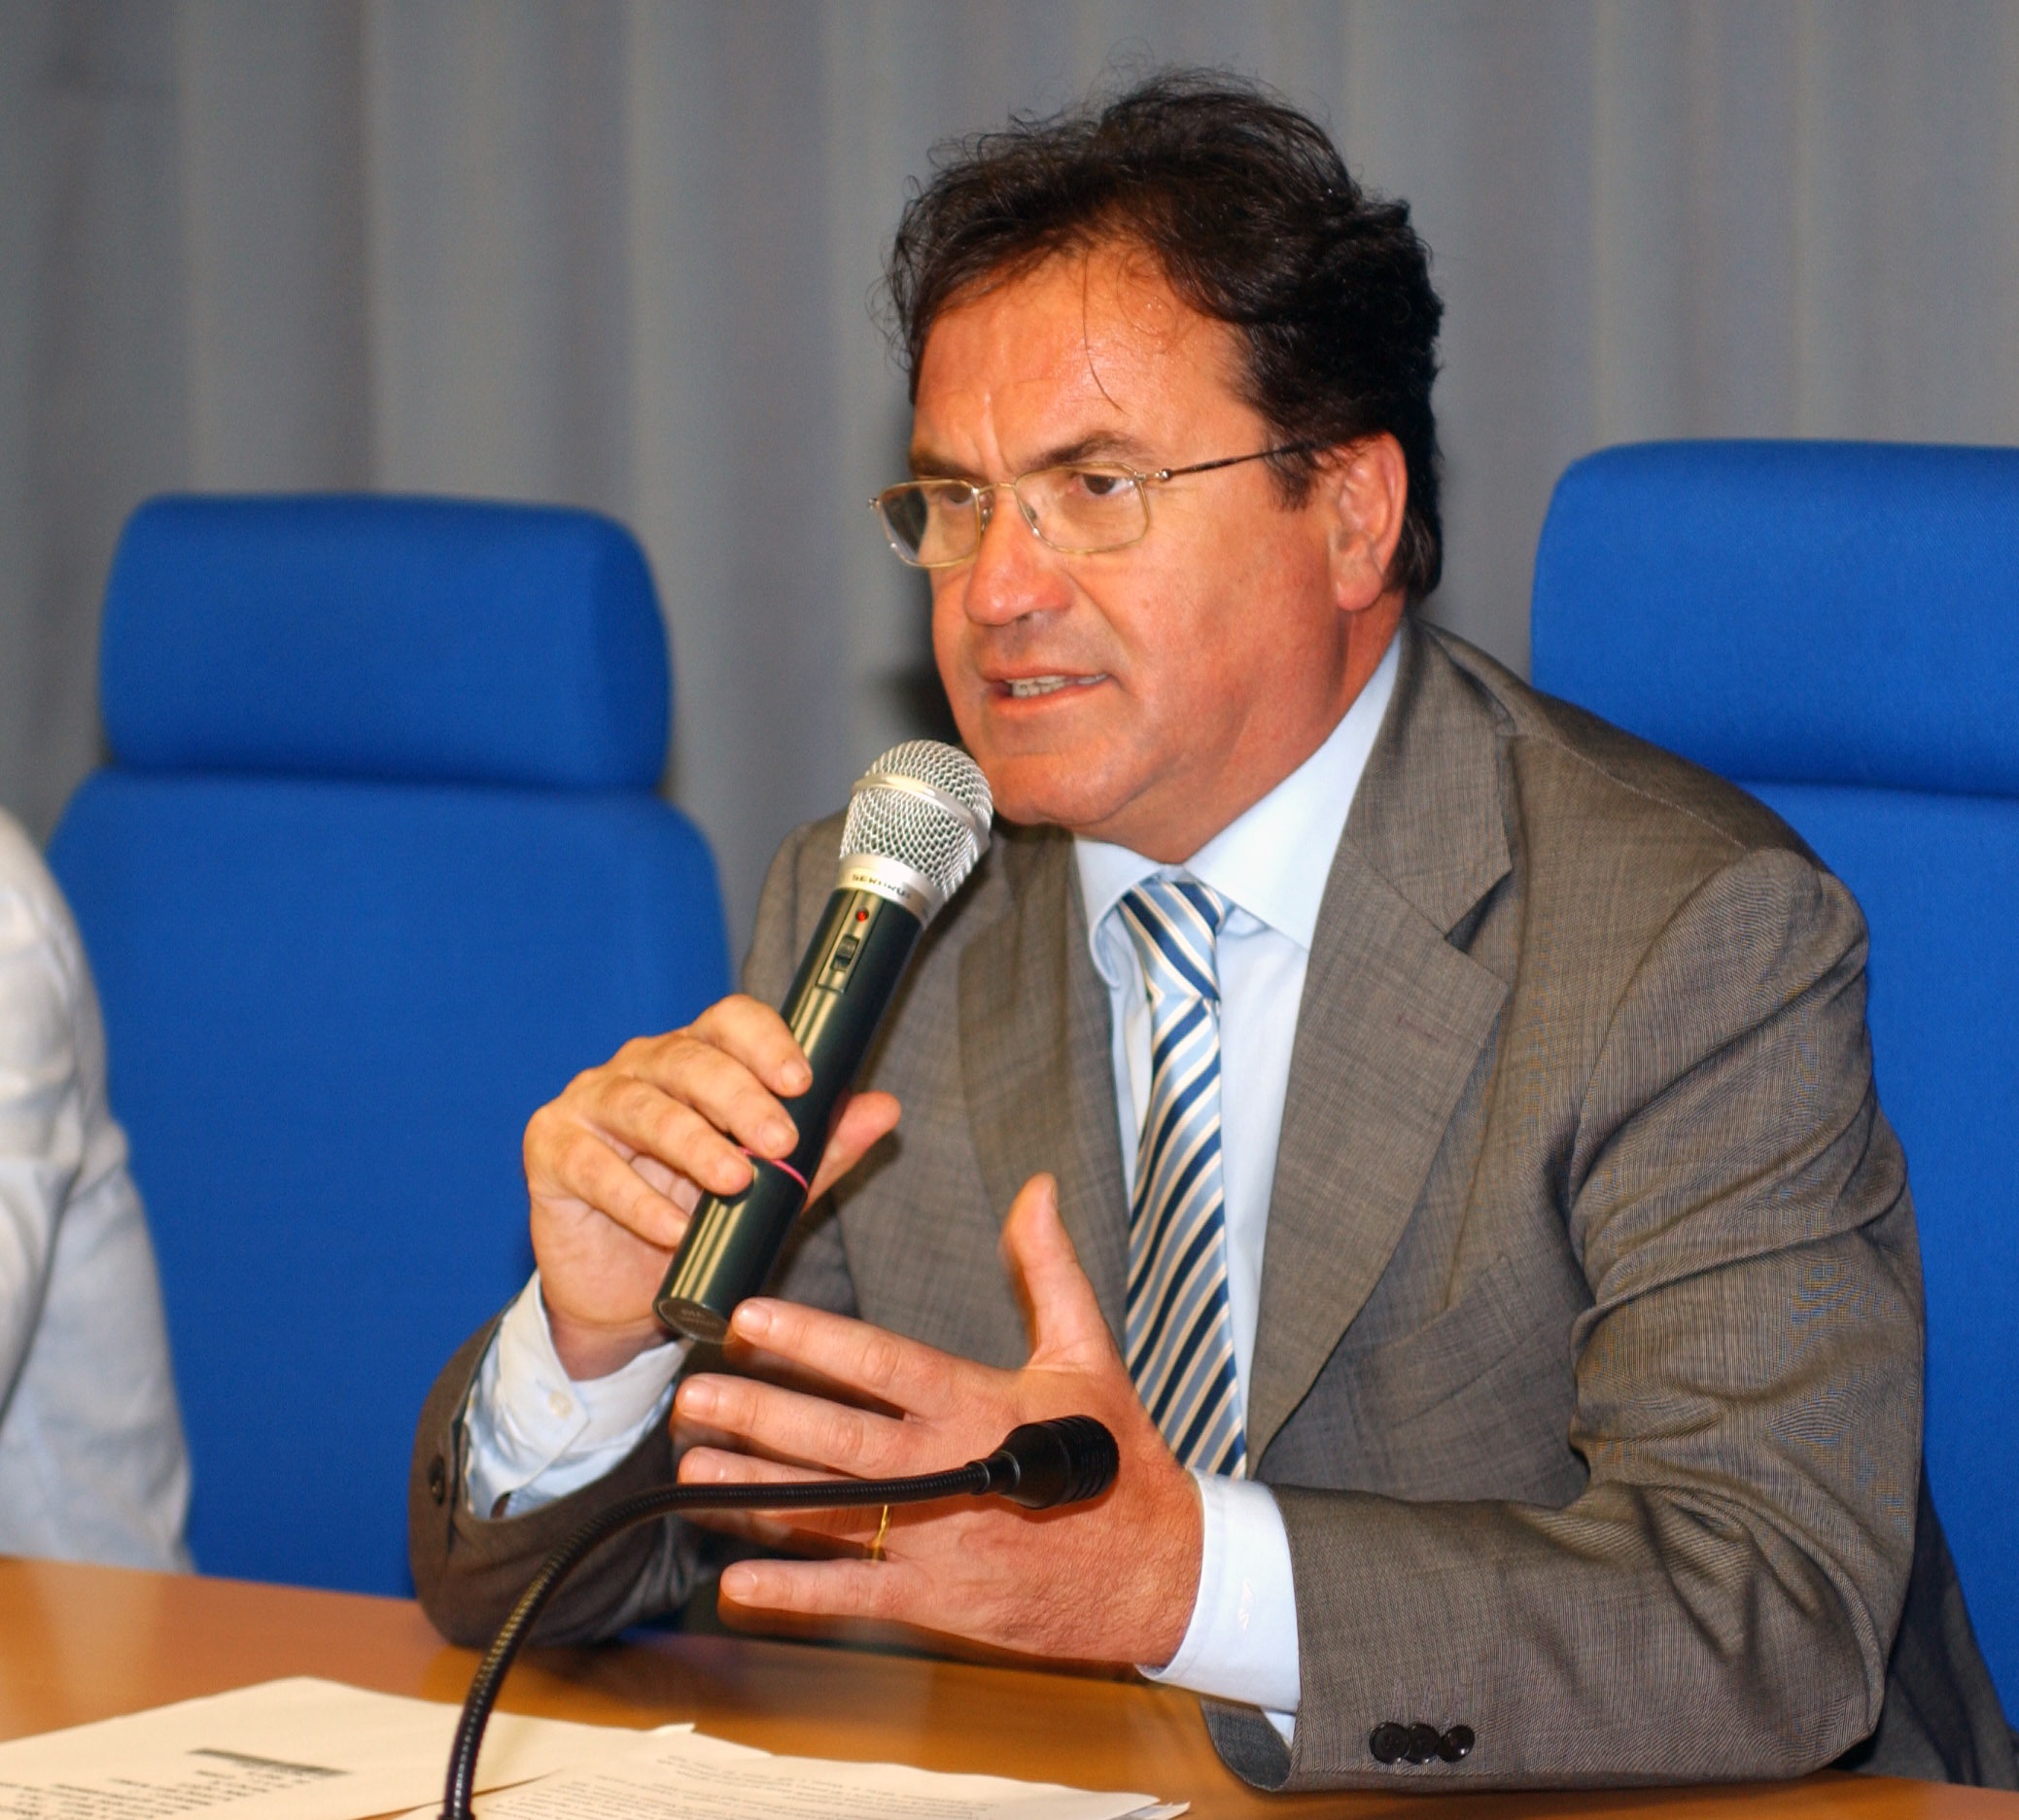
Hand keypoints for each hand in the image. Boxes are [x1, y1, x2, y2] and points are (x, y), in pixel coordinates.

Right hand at [522, 995, 901, 1379]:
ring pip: (641, 1107)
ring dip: (692, 1145)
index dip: (765, 1041)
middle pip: (688, 1060)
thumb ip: (823, 1150)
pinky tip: (672, 1228)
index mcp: (695, 1060)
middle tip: (779, 1139)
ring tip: (733, 1183)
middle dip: (738, 1097)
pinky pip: (594, 1167)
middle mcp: (639, 1069)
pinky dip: (637, 1200)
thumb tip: (885, 1109)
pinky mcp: (552, 1150)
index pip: (728, 1021)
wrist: (625, 1295)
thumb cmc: (698, 1222)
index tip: (803, 1080)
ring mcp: (589, 1104)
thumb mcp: (772, 1190)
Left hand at [673, 1173, 1203, 1668]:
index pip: (883, 1363)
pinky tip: (736, 1579)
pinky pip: (852, 1594)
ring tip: (693, 1466)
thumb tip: (1035, 1190)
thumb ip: (1049, 1269)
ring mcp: (940, 1541)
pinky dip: (792, 1590)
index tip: (750, 1319)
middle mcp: (952, 1470)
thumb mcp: (1088, 1352)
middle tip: (693, 1394)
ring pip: (830, 1514)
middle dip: (759, 1414)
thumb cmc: (1116, 1455)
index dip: (813, 1340)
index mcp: (982, 1403)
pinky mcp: (937, 1602)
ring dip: (756, 1492)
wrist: (1157, 1571)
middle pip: (838, 1439)